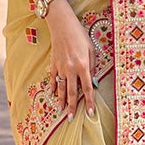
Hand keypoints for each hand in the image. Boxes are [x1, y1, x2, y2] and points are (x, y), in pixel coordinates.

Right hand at [47, 3, 96, 119]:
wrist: (62, 25)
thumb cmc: (80, 35)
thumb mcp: (91, 49)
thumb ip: (92, 66)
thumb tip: (91, 81)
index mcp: (82, 66)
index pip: (86, 88)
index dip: (88, 101)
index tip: (89, 113)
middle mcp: (71, 69)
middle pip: (71, 92)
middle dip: (71, 106)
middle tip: (70, 119)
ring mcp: (60, 67)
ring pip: (60, 88)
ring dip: (60, 100)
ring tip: (60, 111)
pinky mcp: (53, 64)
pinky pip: (53, 78)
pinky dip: (53, 87)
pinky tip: (52, 94)